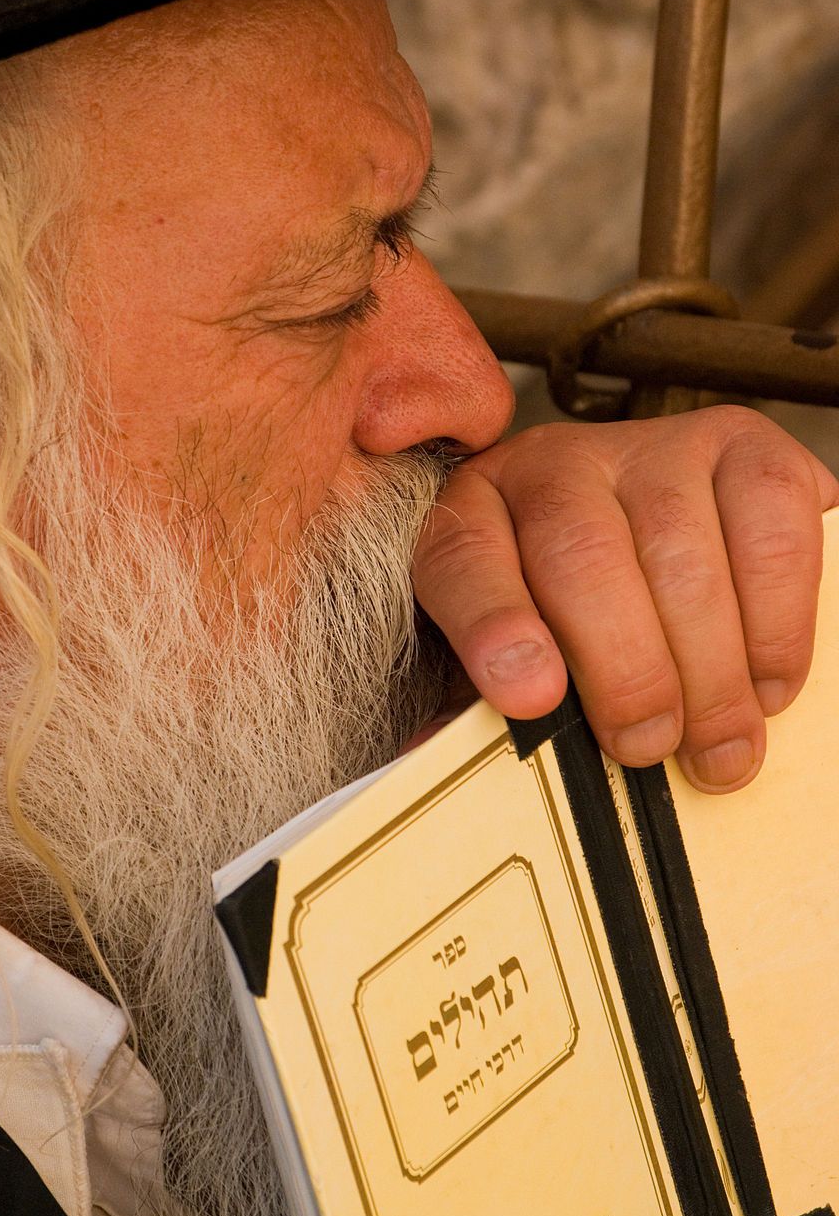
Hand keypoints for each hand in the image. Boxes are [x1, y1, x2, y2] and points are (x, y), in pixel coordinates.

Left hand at [413, 407, 838, 792]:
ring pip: (681, 553)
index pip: (463, 556)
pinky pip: (774, 531)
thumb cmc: (573, 623)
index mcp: (474, 512)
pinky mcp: (745, 445)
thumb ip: (480, 704)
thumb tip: (437, 770)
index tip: (530, 698)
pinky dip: (778, 624)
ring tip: (718, 744)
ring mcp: (653, 446)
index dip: (495, 626)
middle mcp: (555, 463)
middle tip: (648, 745)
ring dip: (708, 670)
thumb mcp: (507, 659)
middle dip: (624, 669)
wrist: (649, 538)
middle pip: (581, 554)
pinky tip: (766, 681)